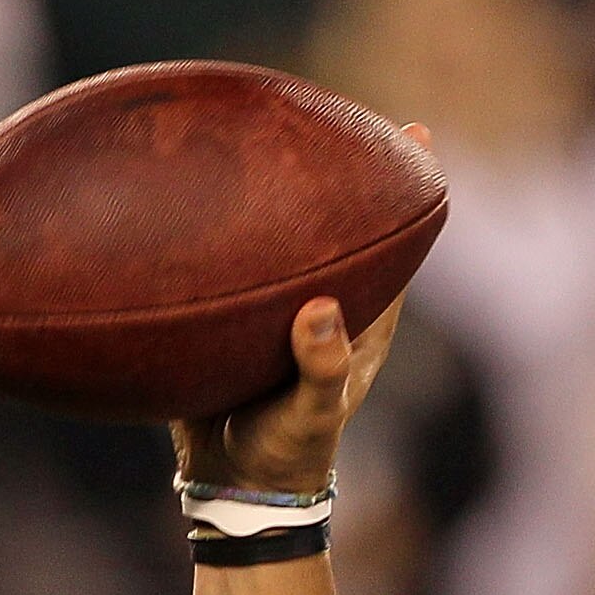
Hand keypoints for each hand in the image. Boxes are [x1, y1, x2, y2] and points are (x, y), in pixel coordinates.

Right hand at [171, 123, 427, 494]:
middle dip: (343, 168)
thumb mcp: (310, 416)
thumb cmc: (287, 454)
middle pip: (341, 224)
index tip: (417, 133)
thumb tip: (321, 312)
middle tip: (341, 107)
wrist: (232, 487)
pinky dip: (211, 230)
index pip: (396, 245)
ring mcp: (278, 308)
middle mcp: (325, 304)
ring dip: (272, 192)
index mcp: (360, 321)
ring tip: (257, 127)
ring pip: (282, 237)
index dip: (410, 191)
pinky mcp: (231, 318)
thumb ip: (320, 369)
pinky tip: (176, 193)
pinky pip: (227, 263)